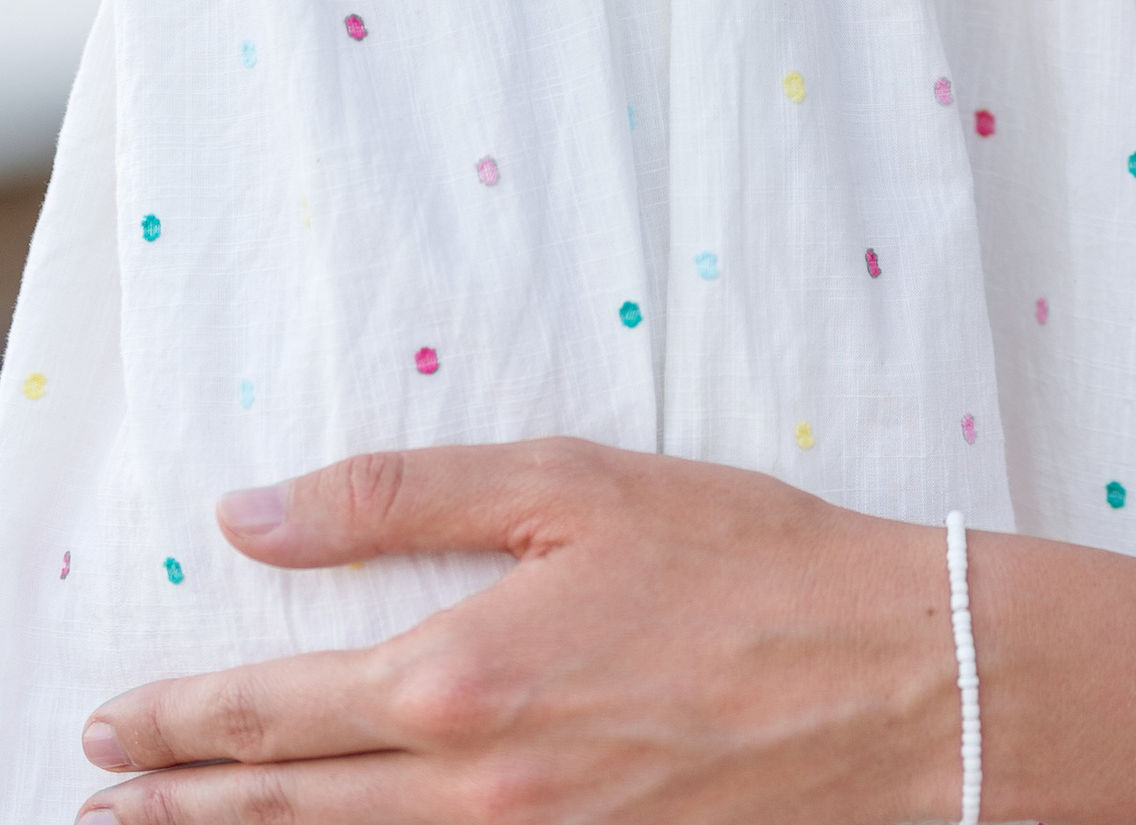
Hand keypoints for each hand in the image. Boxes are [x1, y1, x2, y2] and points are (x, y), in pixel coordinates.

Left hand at [75, 440, 1135, 824]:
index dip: (175, 727)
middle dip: (177, 812)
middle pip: (282, 814)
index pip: (268, 715)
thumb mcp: (578, 484)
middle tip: (104, 808)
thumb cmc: (749, 565)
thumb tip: (257, 510)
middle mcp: (469, 791)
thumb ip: (407, 495)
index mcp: (458, 678)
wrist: (890, 686)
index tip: (111, 730)